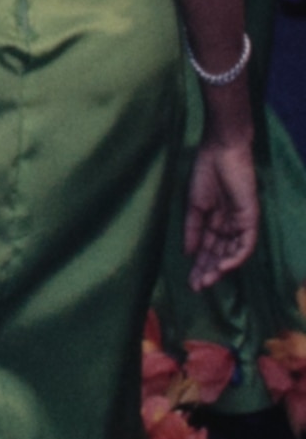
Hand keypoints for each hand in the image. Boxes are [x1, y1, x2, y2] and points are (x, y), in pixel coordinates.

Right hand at [184, 133, 259, 290]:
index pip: (208, 249)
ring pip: (233, 253)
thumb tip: (187, 253)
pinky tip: (222, 267)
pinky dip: (235, 257)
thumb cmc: (205, 172)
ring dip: (221, 269)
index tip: (190, 283)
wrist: (220, 150)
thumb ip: (192, 229)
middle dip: (208, 272)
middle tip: (197, 287)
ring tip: (207, 281)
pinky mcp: (251, 219)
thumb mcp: (194, 205)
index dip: (199, 266)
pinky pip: (246, 244)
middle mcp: (229, 225)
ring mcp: (241, 223)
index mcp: (215, 221)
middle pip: (220, 255)